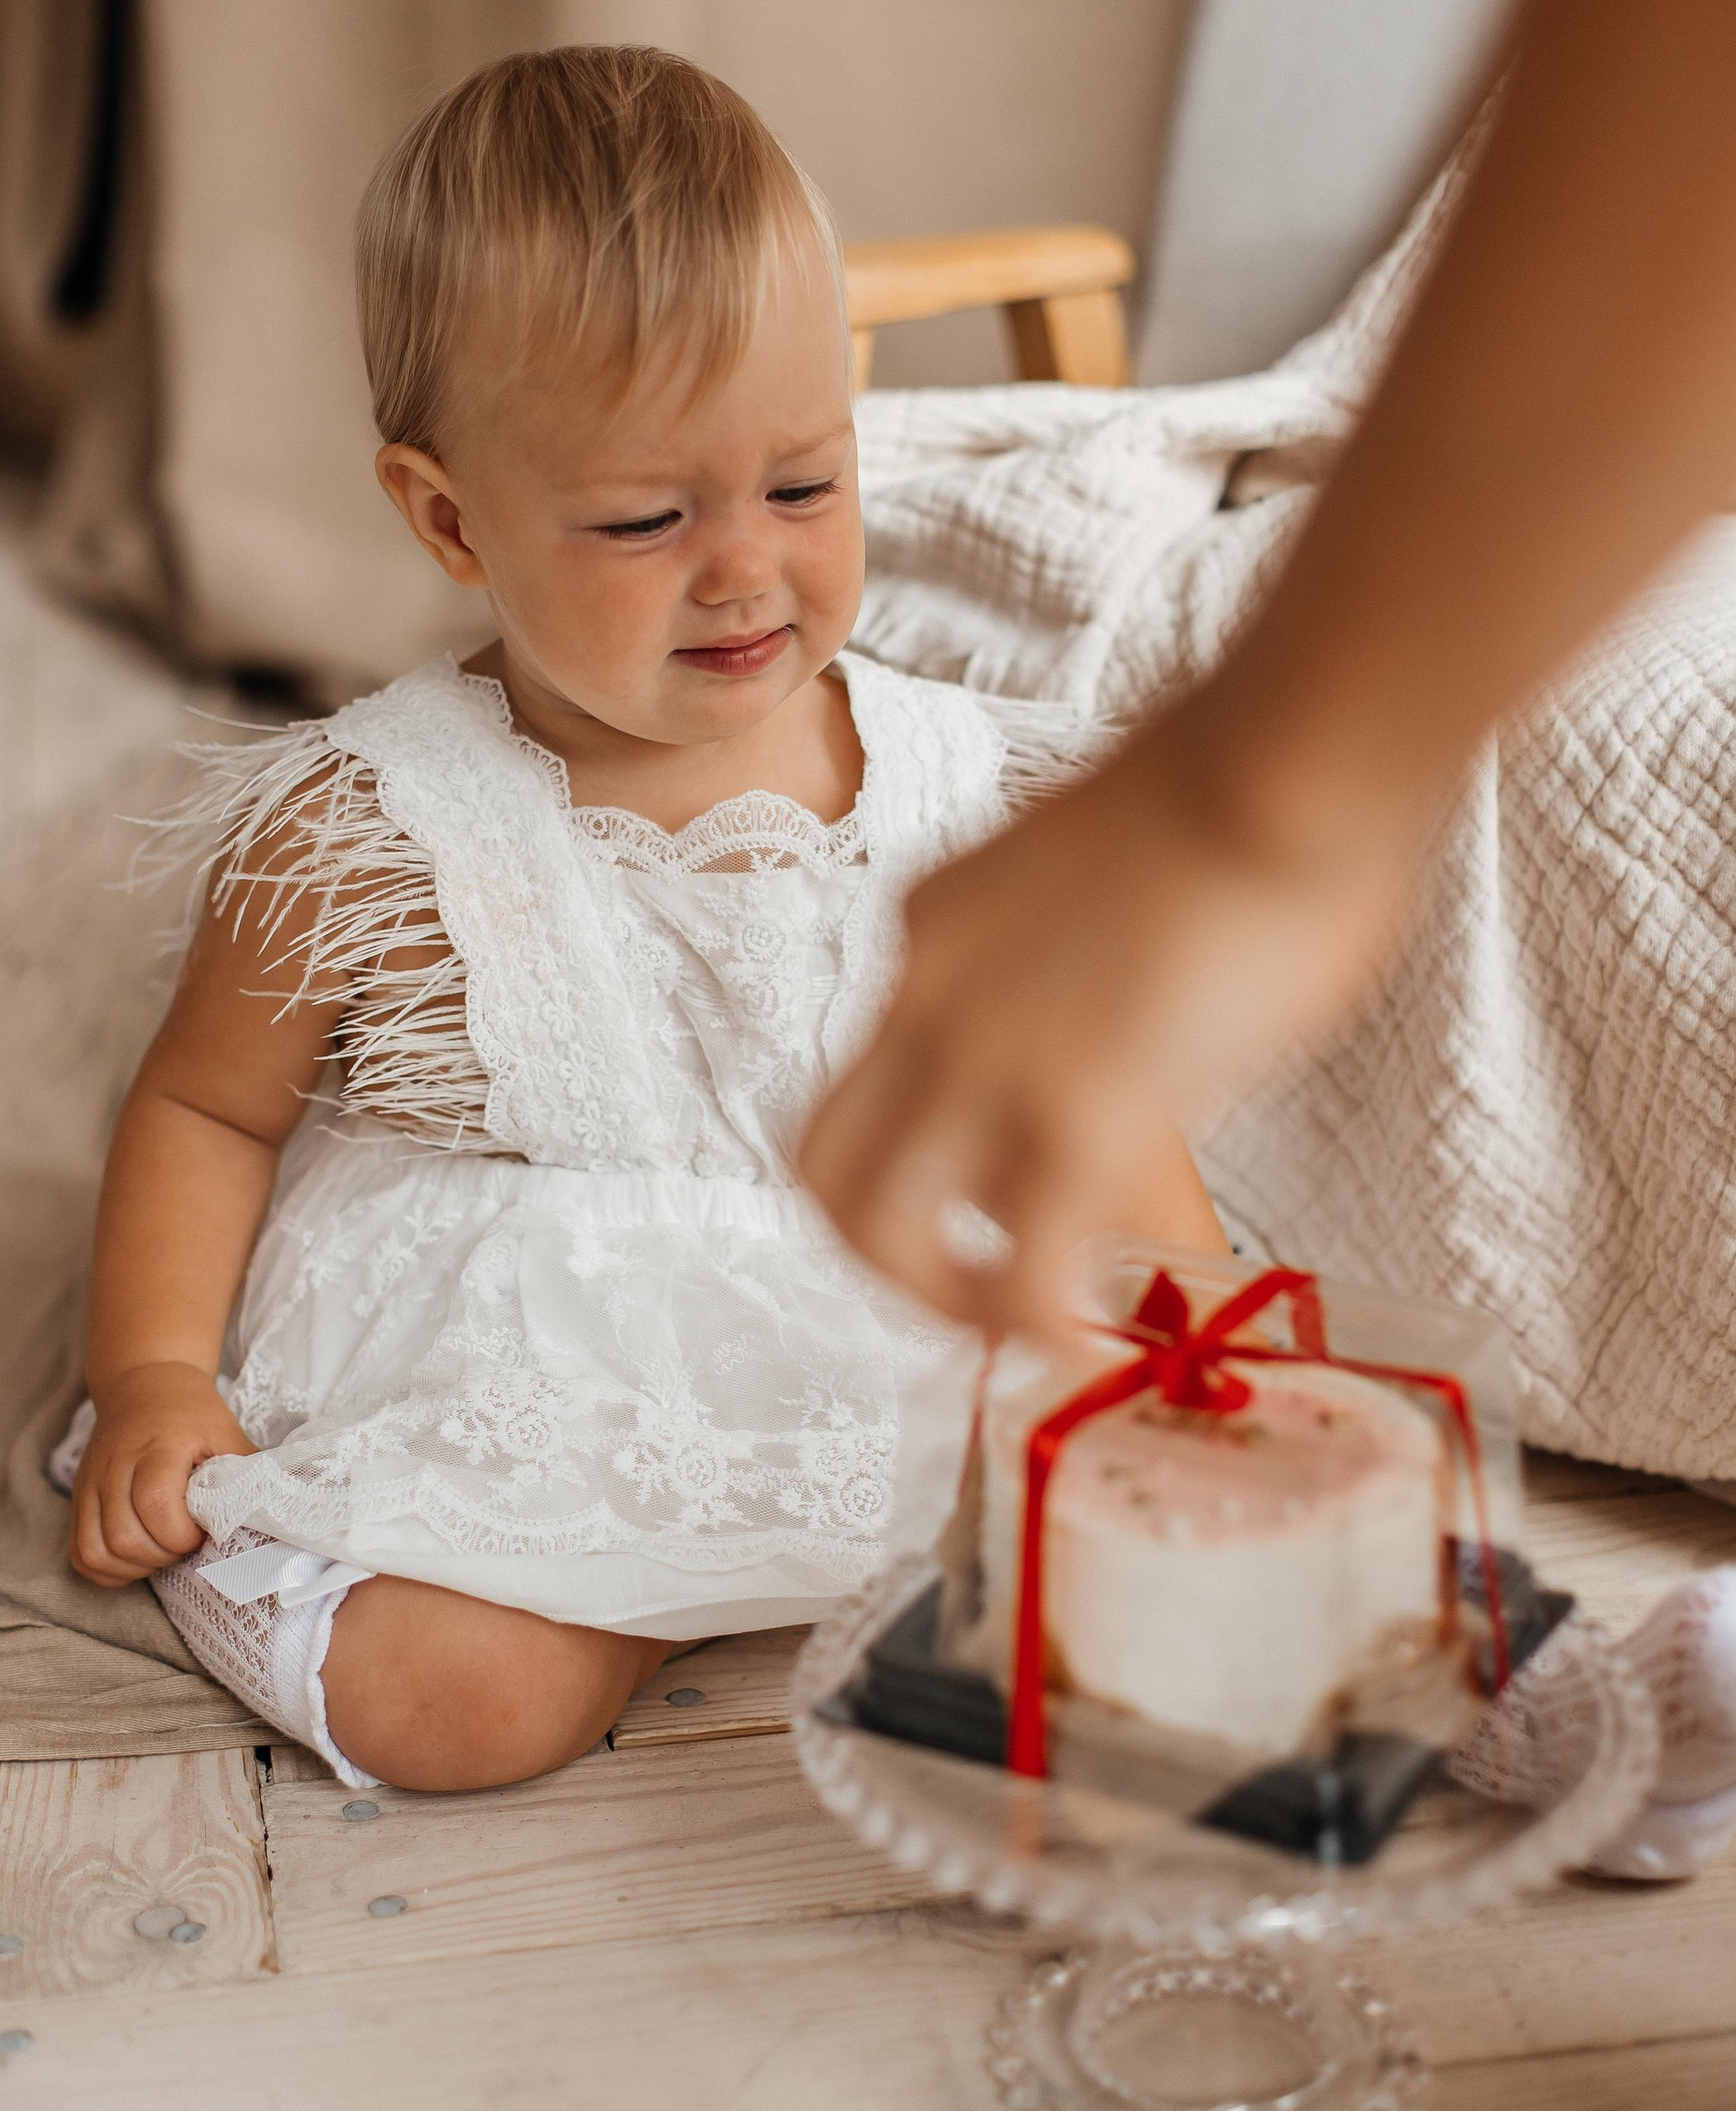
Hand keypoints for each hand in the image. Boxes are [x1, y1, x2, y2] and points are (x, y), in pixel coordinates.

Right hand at [68, 1362, 253, 1586]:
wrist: (143, 1385)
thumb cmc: (192, 1413)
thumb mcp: (226, 1432)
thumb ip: (246, 1473)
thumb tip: (275, 1513)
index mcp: (157, 1446)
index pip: (155, 1503)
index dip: (182, 1533)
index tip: (202, 1529)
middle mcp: (115, 1467)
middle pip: (124, 1537)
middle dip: (162, 1554)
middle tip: (185, 1542)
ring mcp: (90, 1485)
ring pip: (97, 1552)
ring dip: (135, 1565)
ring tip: (162, 1549)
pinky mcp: (78, 1500)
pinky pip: (81, 1554)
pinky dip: (109, 1568)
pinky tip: (137, 1556)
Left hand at [799, 701, 1410, 1345]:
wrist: (1286, 762)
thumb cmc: (1253, 777)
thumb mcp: (1117, 856)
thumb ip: (1099, 928)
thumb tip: (1165, 971)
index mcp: (938, 918)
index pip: (887, 1049)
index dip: (942, 1130)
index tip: (1014, 1169)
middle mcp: (926, 994)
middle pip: (823, 1160)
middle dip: (877, 1250)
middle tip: (967, 1290)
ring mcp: (985, 1065)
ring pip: (882, 1233)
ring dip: (943, 1303)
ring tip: (1028, 1334)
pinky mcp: (1072, 1125)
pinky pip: (1018, 1276)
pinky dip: (1037, 1333)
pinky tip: (1095, 1349)